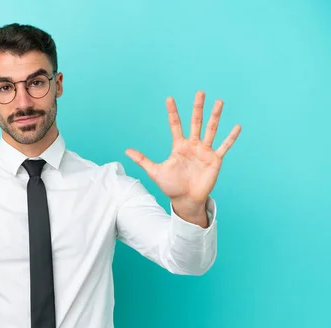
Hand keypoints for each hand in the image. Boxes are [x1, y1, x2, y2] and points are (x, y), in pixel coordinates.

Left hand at [125, 91, 240, 209]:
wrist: (185, 199)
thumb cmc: (171, 186)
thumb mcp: (155, 172)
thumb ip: (142, 160)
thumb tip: (126, 151)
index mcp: (179, 146)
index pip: (175, 125)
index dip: (172, 112)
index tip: (169, 98)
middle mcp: (193, 145)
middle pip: (196, 122)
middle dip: (197, 107)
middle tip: (200, 92)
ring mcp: (205, 151)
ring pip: (211, 130)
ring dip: (215, 116)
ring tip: (219, 102)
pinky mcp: (215, 160)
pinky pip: (224, 146)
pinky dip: (231, 137)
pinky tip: (237, 126)